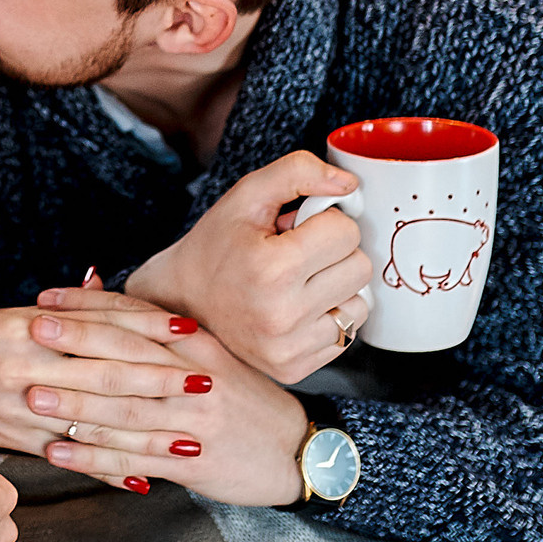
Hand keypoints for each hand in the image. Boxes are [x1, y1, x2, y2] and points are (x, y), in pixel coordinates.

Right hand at [0, 307, 210, 452]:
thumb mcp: (0, 318)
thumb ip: (53, 313)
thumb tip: (98, 287)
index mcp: (26, 328)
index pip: (99, 326)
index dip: (148, 330)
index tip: (190, 333)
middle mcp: (26, 367)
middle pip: (106, 374)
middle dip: (161, 382)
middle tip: (208, 384)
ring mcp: (20, 409)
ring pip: (93, 422)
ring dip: (145, 433)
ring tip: (190, 439)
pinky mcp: (12, 442)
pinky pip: (67, 457)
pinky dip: (105, 469)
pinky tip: (139, 479)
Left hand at [23, 291, 310, 506]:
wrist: (299, 450)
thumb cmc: (246, 401)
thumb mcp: (212, 357)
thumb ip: (163, 334)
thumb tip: (109, 297)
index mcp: (197, 346)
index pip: (136, 318)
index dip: (89, 307)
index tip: (45, 299)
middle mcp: (194, 379)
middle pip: (128, 356)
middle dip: (76, 343)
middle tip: (29, 332)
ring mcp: (192, 422)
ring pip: (126, 410)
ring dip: (76, 403)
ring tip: (32, 396)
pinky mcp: (191, 462)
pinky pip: (134, 458)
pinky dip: (93, 458)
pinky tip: (58, 453)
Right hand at [118, 149, 372, 382]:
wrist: (182, 301)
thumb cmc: (216, 245)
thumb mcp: (247, 195)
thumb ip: (297, 172)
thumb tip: (350, 185)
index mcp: (271, 268)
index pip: (346, 231)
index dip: (324, 221)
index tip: (296, 228)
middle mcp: (281, 316)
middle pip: (360, 267)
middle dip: (335, 253)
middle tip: (297, 254)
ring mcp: (288, 348)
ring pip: (360, 305)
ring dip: (337, 287)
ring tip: (298, 282)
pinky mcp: (295, 369)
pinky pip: (347, 335)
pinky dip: (328, 317)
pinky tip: (298, 308)